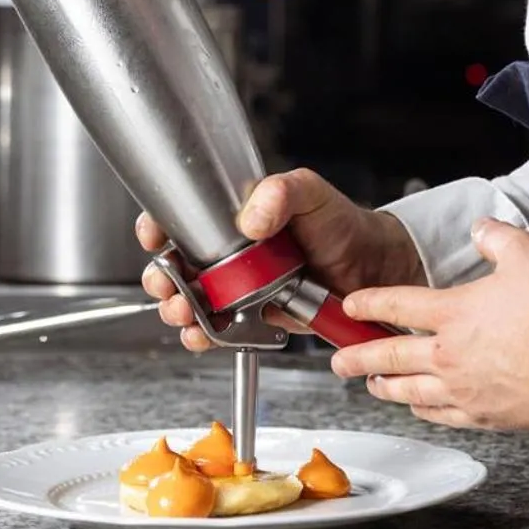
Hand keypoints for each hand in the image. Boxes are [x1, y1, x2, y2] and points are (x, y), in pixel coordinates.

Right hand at [135, 168, 426, 351]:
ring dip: (179, 309)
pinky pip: (219, 329)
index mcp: (236, 216)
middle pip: (177, 263)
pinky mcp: (254, 317)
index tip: (154, 234)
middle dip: (162, 277)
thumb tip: (250, 218)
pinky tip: (203, 335)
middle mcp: (232, 252)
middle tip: (167, 284)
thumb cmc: (342, 224)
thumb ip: (280, 192)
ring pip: (192, 300)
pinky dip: (205, 336)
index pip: (184, 215)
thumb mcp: (311, 193)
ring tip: (184, 311)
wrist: (374, 268)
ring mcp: (240, 286)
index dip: (161, 225)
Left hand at [330, 219, 528, 431]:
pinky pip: (439, 415)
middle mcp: (449, 355)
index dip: (368, 303)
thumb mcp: (527, 255)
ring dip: (384, 387)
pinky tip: (417, 408)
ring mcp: (463, 389)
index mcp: (453, 314)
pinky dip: (421, 410)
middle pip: (390, 356)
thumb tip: (480, 230)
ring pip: (408, 391)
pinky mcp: (483, 415)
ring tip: (370, 385)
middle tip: (337, 360)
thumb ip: (497, 238)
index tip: (349, 304)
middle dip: (357, 356)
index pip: (397, 305)